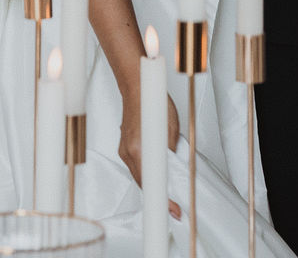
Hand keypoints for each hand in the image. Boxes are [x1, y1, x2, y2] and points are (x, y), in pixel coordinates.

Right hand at [117, 93, 183, 218]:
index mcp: (138, 149)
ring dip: (151, 180)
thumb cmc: (152, 103)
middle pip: (143, 182)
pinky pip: (134, 165)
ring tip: (165, 185)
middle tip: (172, 203)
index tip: (173, 209)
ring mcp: (123, 150)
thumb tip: (173, 168)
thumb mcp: (170, 129)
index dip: (163, 199)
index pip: (150, 184)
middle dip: (157, 192)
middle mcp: (128, 152)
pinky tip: (154, 167)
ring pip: (138, 174)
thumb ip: (169, 151)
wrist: (136, 89)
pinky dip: (145, 169)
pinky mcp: (123, 147)